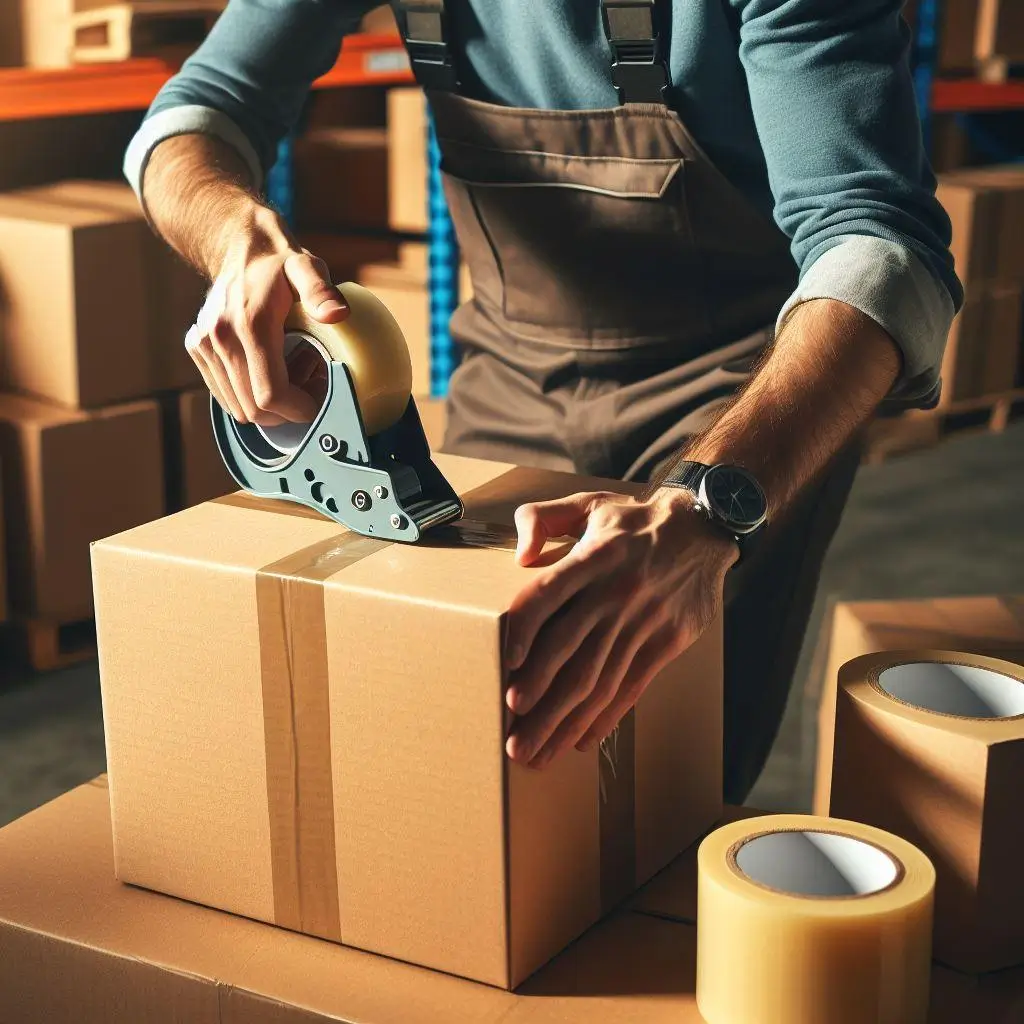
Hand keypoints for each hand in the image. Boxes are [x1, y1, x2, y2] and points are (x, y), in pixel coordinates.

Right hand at [185, 205, 348, 426]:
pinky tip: (271, 368)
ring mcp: (204, 344)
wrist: (239, 245)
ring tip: (293, 371)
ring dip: (269, 403)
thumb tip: (339, 314)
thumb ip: (321, 292)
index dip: (299, 409)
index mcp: (250, 325)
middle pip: (254, 409)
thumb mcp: (308, 269)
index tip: (321, 399)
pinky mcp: (197, 348)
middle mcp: (220, 338)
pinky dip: (249, 393)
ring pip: (238, 406)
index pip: (270, 395)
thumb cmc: (280, 262)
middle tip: (311, 382)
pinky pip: (225, 394)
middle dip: (288, 410)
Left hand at [504, 488, 736, 768]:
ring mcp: (643, 622)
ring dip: (564, 720)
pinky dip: (605, 717)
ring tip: (537, 752)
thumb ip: (543, 518)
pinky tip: (581, 740)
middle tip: (512, 736)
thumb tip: (520, 553)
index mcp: (592, 557)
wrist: (703, 528)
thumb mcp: (587, 503)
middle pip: (569, 652)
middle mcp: (616, 593)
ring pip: (598, 679)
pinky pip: (631, 686)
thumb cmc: (634, 520)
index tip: (506, 665)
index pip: (548, 596)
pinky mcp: (666, 642)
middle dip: (537, 697)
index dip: (524, 631)